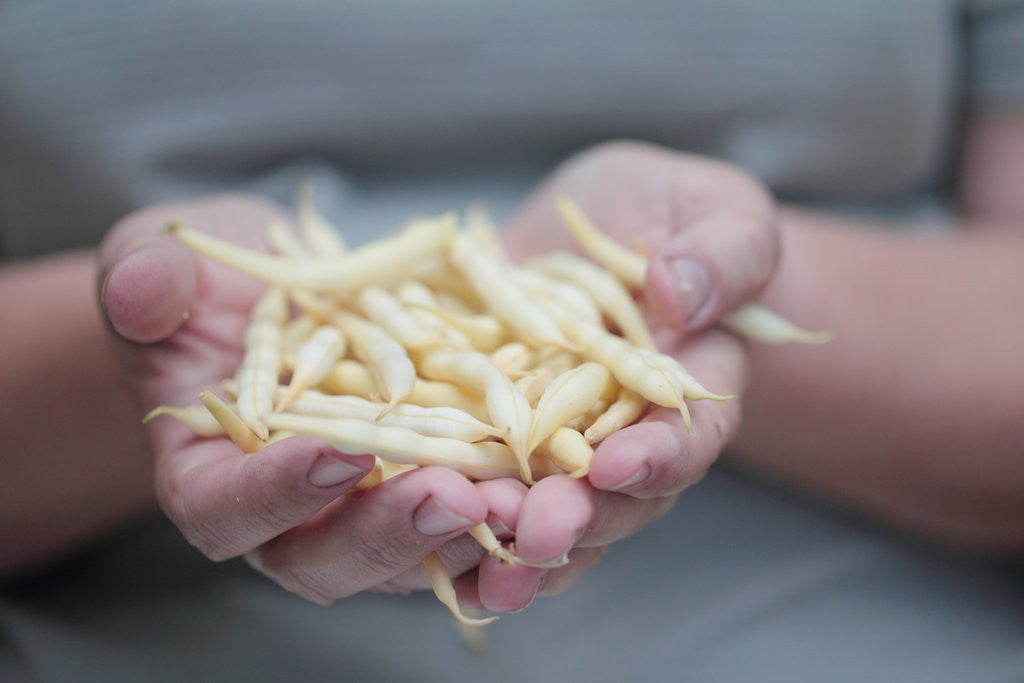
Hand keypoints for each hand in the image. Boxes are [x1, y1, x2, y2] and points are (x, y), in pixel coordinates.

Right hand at [98, 194, 516, 603]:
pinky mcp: (429, 486)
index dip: (275, 492)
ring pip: (414, 555)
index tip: (335, 450)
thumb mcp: (162, 262)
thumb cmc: (208, 289)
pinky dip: (516, 508)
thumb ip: (144, 283)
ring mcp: (366, 509)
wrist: (279, 298)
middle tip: (450, 494)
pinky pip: (472, 517)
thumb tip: (145, 290)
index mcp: (209, 475)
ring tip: (527, 499)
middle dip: (389, 532)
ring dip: (471, 536)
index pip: (226, 509)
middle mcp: (289, 516)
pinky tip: (562, 481)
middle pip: (330, 558)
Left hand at [462, 141, 776, 609]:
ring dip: (504, 541)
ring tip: (477, 562)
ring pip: (534, 514)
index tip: (618, 464)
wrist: (595, 227)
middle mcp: (621, 438)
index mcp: (689, 395)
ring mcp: (548, 442)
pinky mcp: (484, 426)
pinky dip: (439, 512)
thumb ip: (723, 254)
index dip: (658, 460)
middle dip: (570, 520)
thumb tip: (680, 295)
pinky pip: (464, 478)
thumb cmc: (671, 215)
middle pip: (606, 502)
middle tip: (535, 532)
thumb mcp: (718, 213)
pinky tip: (407, 528)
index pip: (686, 441)